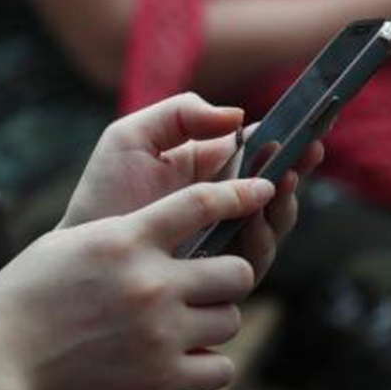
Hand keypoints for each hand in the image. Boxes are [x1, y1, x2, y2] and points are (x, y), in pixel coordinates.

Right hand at [0, 173, 275, 389]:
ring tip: (180, 326)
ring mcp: (159, 334)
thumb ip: (125, 233)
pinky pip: (222, 368)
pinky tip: (181, 360)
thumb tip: (164, 225)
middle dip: (227, 278)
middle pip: (238, 270)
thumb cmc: (23, 300)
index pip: (204, 202)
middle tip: (203, 287)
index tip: (265, 191)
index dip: (242, 194)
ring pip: (231, 320)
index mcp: (125, 240)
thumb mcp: (69, 244)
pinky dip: (208, 365)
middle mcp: (150, 284)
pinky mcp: (161, 381)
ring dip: (214, 321)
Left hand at [61, 93, 322, 283]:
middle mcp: (224, 204)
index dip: (290, 136)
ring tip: (280, 184)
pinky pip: (255, 258)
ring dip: (283, 204)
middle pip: (277, 186)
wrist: (77, 258)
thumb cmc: (101, 196)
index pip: (261, 149)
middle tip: (304, 155)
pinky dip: (261, 239)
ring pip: (274, 223)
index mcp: (208, 166)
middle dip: (297, 169)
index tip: (313, 123)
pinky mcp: (219, 275)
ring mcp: (225, 240)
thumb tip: (238, 117)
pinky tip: (255, 222)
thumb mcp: (131, 139)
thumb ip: (180, 115)